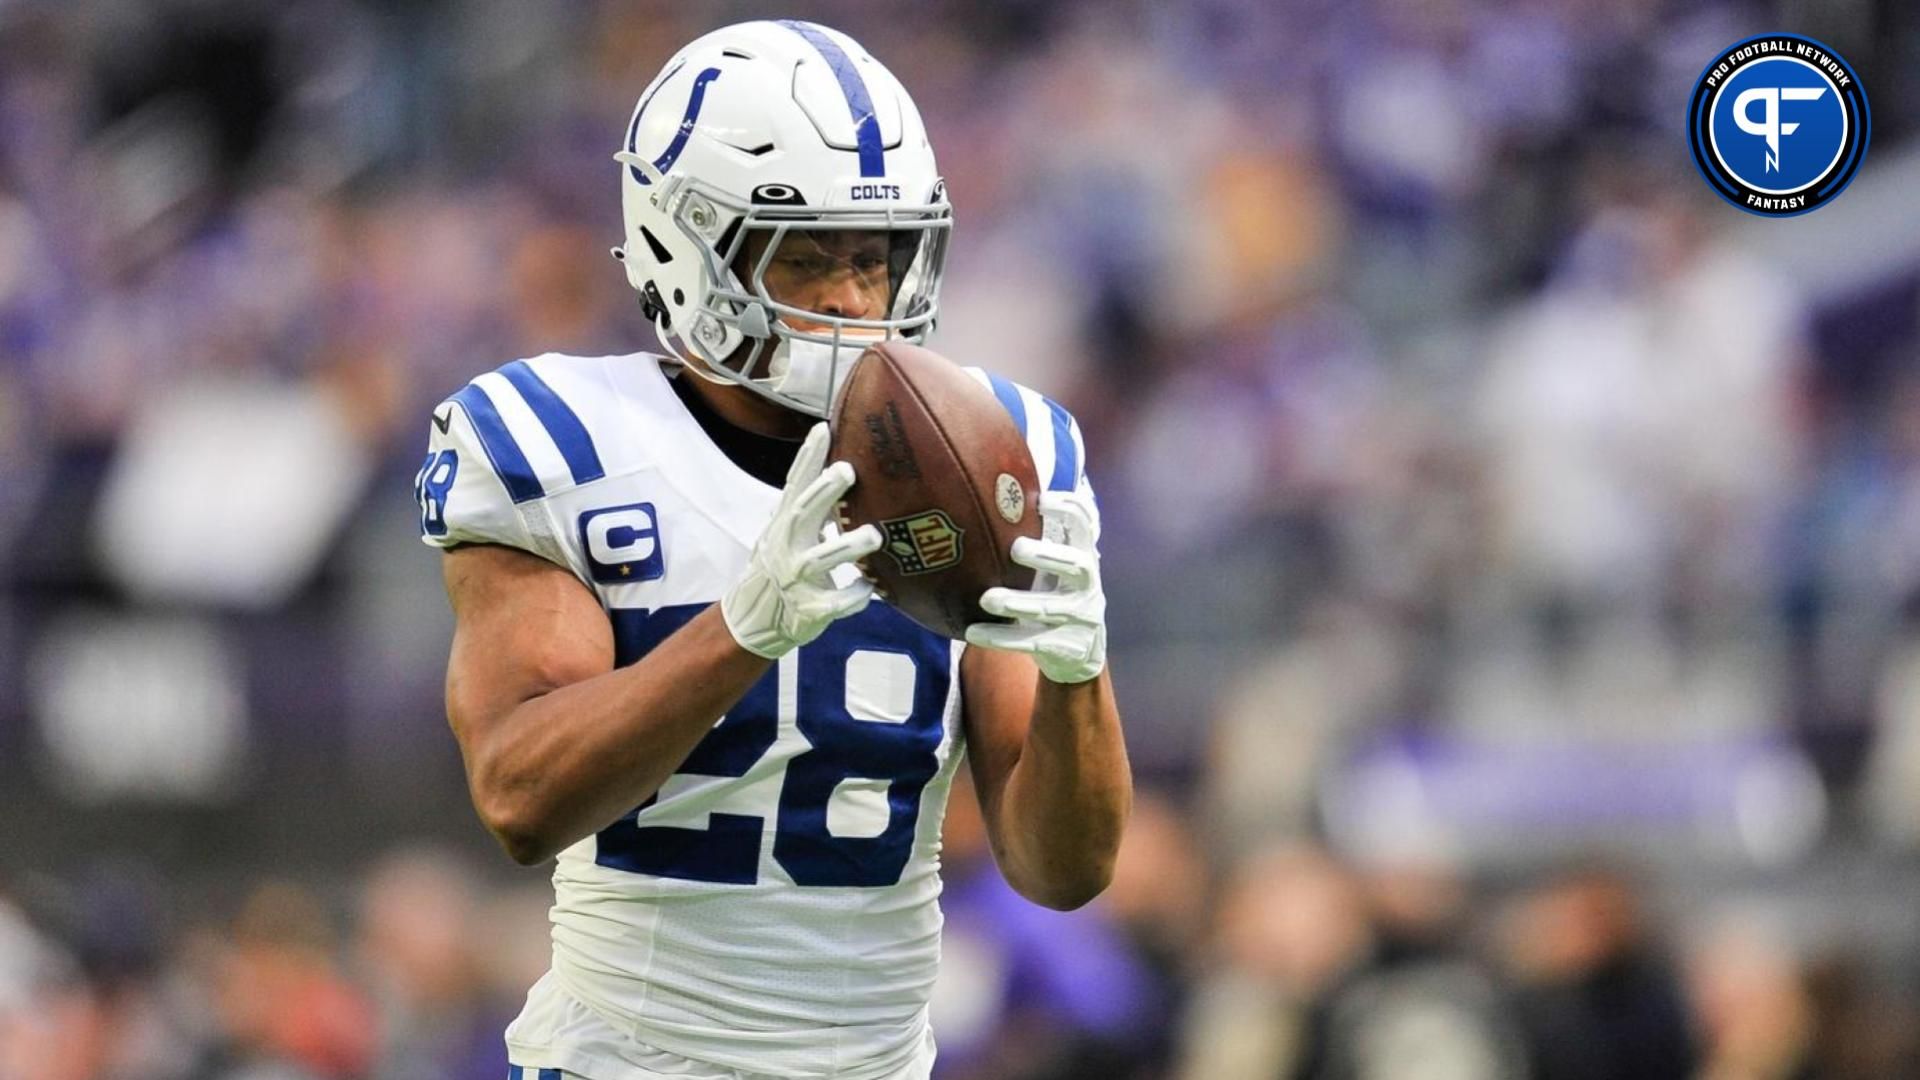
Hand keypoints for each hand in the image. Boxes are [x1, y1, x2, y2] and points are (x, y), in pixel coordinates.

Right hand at [722, 423, 882, 658]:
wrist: (754, 619)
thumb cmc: (780, 567)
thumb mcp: (786, 533)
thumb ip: (809, 504)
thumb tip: (832, 461)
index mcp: (785, 525)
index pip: (795, 485)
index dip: (807, 457)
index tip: (823, 429)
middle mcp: (787, 547)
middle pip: (802, 513)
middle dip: (824, 491)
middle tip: (847, 470)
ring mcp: (796, 579)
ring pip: (820, 560)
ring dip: (846, 546)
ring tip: (873, 536)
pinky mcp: (808, 609)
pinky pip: (835, 603)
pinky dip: (853, 596)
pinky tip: (869, 589)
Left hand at [965, 489, 1106, 684]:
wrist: (1078, 654)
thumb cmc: (1055, 596)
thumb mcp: (1055, 568)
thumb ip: (1039, 539)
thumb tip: (989, 491)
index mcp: (1083, 556)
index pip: (1085, 523)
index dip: (1067, 508)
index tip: (1039, 499)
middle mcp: (1088, 585)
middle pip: (1076, 564)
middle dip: (1047, 555)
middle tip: (1016, 548)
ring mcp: (1081, 618)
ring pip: (1048, 609)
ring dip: (1017, 602)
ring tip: (986, 599)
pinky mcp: (1067, 647)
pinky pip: (1032, 642)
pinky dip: (1001, 637)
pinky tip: (974, 632)